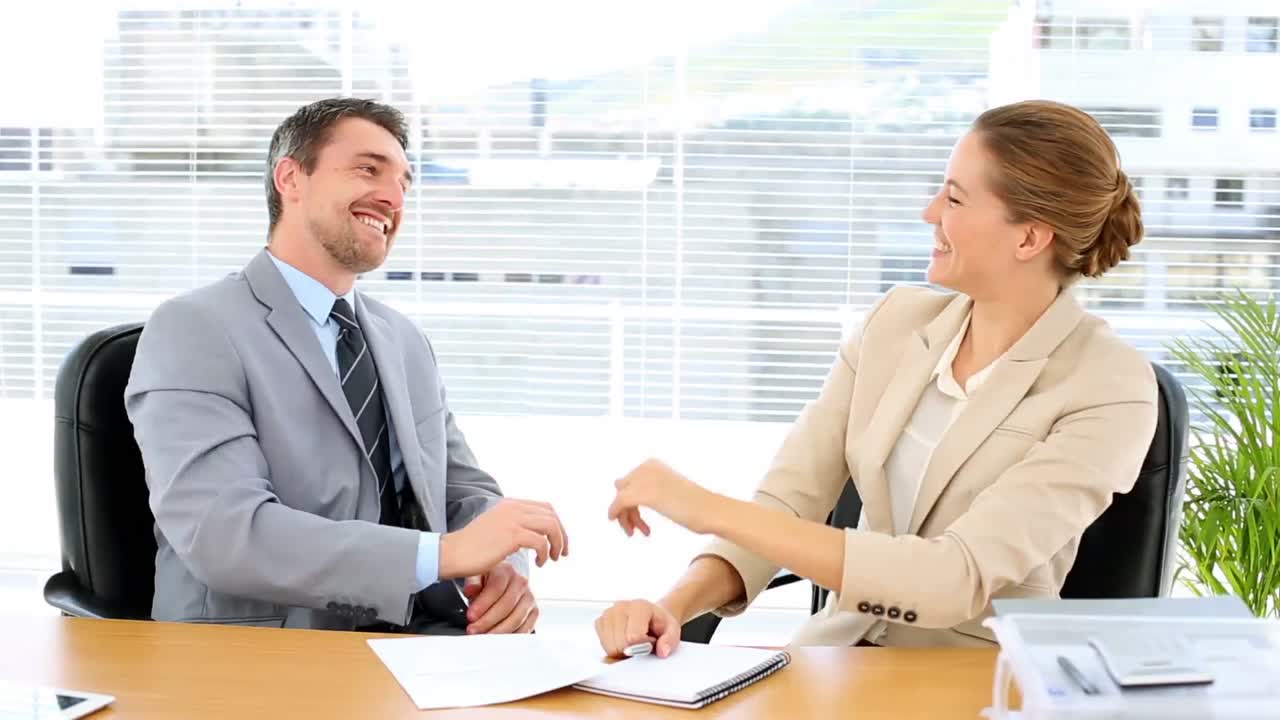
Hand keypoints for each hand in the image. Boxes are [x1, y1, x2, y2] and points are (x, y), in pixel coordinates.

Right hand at [440, 499, 567, 578]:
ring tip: (552, 558)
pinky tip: (539, 563)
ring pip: (550, 525)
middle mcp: (513, 507)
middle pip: (551, 514)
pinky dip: (544, 553)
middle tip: (561, 553)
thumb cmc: (472, 548)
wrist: (452, 553)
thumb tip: (534, 535)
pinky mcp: (511, 535)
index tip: (558, 542)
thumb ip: (514, 526)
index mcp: (510, 504)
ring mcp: (512, 519)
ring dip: (557, 543)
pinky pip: (540, 541)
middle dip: (561, 534)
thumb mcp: (496, 528)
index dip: (556, 524)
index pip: (545, 507)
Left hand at [461, 563, 537, 634]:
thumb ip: (472, 582)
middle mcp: (521, 583)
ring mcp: (529, 598)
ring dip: (498, 631)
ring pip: (516, 619)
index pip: (496, 588)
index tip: (470, 616)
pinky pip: (525, 628)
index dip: (483, 604)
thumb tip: (471, 590)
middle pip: (507, 606)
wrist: (502, 585)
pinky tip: (498, 640)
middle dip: (488, 621)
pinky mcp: (534, 612)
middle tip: (473, 630)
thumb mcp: (476, 577)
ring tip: (483, 637)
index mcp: (506, 571)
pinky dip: (511, 636)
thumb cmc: (488, 582)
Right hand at [594, 599, 681, 658]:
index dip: (643, 647)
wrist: (652, 616)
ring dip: (622, 651)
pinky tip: (623, 641)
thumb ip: (670, 640)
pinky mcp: (600, 622)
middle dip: (632, 651)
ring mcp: (608, 613)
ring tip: (633, 642)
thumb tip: (662, 651)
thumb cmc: (660, 624)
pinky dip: (613, 648)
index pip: (633, 637)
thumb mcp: (673, 630)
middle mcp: (620, 606)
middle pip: (619, 644)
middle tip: (642, 644)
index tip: (650, 642)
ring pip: (610, 647)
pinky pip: (603, 646)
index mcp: (639, 606)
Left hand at [607, 459, 717, 535]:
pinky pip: (619, 503)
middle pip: (622, 489)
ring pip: (620, 498)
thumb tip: (631, 497)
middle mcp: (646, 466)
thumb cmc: (696, 505)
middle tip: (638, 528)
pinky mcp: (643, 493)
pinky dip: (618, 515)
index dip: (631, 502)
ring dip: (627, 517)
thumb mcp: (669, 491)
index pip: (629, 481)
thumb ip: (652, 489)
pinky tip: (628, 530)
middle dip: (627, 508)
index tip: (640, 519)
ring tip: (638, 532)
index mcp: (653, 463)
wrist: (711, 510)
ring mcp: (644, 479)